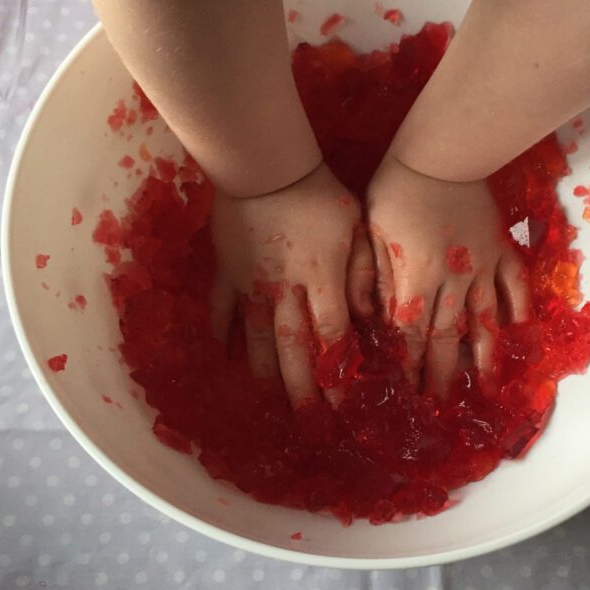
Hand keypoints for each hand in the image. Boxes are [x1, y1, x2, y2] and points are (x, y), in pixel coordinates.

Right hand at [210, 163, 374, 406]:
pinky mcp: (227, 271)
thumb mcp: (356, 226)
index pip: (331, 337)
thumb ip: (364, 271)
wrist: (266, 167)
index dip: (337, 372)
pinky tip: (221, 354)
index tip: (343, 403)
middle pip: (294, 348)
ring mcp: (251, 284)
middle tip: (309, 422)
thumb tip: (368, 314)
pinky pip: (221, 307)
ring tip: (268, 400)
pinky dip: (220, 331)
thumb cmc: (319, 194)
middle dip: (302, 388)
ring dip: (264, 371)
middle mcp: (286, 291)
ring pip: (257, 337)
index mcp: (321, 280)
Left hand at [367, 154, 529, 398]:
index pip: (412, 330)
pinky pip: (515, 285)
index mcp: (417, 274)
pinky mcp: (501, 249)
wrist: (440, 154)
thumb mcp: (371, 231)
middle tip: (438, 402)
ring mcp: (483, 265)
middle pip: (446, 335)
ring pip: (484, 319)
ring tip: (485, 387)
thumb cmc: (396, 190)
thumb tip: (376, 319)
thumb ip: (375, 277)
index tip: (407, 387)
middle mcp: (454, 278)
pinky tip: (521, 333)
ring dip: (484, 356)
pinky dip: (519, 310)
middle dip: (440, 372)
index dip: (409, 362)